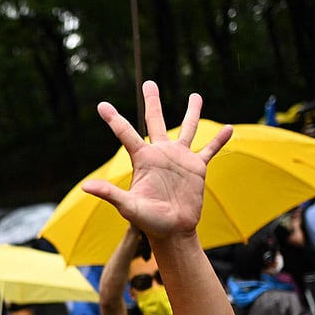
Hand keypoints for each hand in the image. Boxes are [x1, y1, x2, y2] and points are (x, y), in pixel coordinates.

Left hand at [84, 81, 231, 240]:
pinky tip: (229, 128)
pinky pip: (209, 151)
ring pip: (188, 129)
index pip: (126, 134)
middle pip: (156, 121)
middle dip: (153, 102)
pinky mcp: (197, 169)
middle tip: (149, 83)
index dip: (113, 119)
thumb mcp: (128, 206)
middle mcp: (161, 154)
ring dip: (192, 112)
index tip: (101, 105)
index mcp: (143, 159)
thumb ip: (110, 194)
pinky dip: (219, 140)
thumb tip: (86, 187)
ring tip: (196, 96)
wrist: (173, 231)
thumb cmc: (148, 221)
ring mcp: (179, 159)